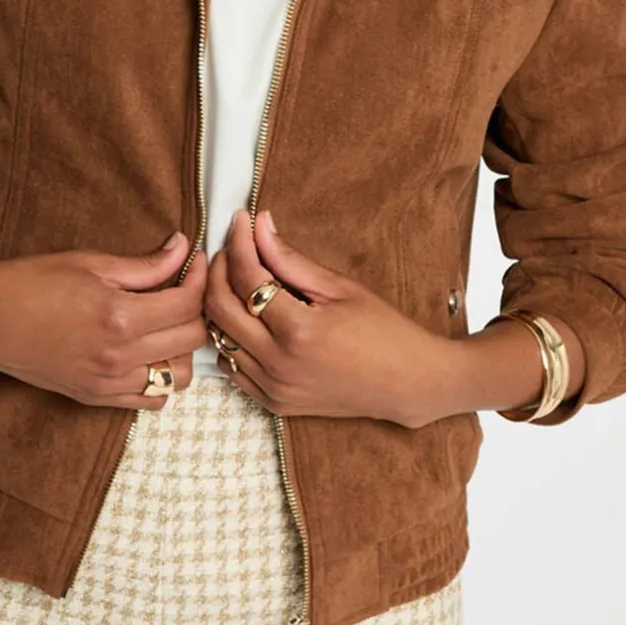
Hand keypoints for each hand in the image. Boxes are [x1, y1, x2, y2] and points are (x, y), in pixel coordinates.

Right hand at [0, 231, 208, 408]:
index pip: (187, 305)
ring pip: (178, 378)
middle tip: (184, 290)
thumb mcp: (90, 263)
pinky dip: (160, 380)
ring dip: (182, 350)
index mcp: (120, 317)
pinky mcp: (95, 397)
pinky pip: (151, 401)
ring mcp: (108, 382)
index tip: (195, 263)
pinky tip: (148, 353)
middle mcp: (119, 356)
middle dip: (196, 311)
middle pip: (191, 341)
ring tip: (167, 325)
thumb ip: (145, 264)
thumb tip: (184, 249)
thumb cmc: (29, 283)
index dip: (199, 279)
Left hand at [204, 208, 452, 428]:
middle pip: (219, 307)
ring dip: (221, 304)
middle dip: (219, 269)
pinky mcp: (273, 402)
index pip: (247, 277)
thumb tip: (260, 227)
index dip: (239, 243)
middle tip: (233, 248)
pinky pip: (231, 368)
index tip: (241, 222)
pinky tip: (247, 320)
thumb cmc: (383, 331)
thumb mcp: (341, 287)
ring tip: (238, 280)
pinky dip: (230, 340)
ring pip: (219, 338)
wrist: (406, 382)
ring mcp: (273, 387)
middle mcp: (278, 363)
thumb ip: (291, 259)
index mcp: (299, 330)